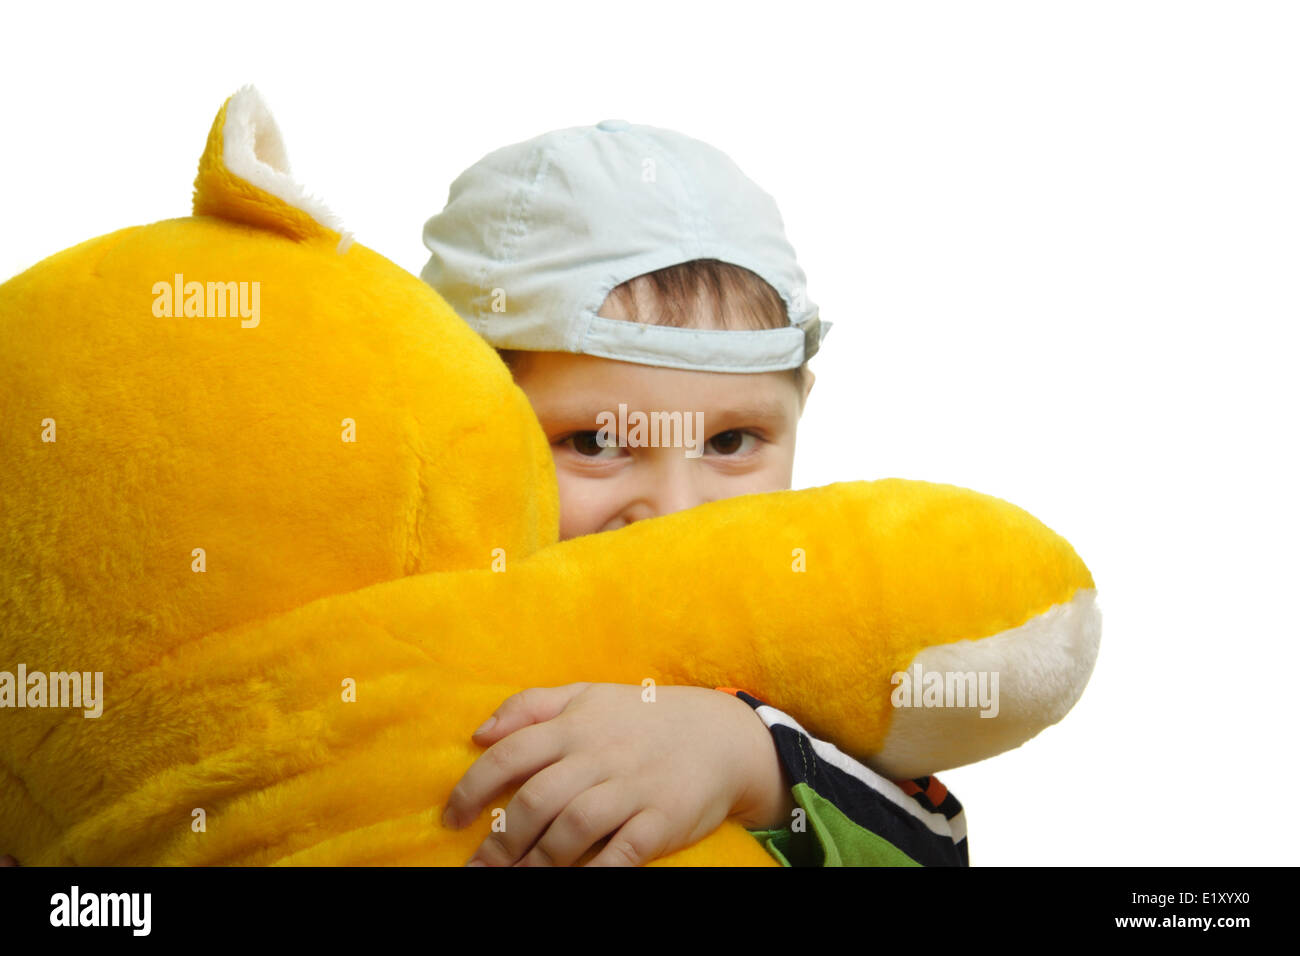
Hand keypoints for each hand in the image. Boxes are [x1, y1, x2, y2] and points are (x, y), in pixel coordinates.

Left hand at [441, 682, 792, 865]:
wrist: (722, 735)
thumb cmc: (642, 718)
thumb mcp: (586, 695)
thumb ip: (530, 705)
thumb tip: (479, 734)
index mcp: (575, 724)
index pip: (510, 754)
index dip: (473, 788)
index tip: (451, 819)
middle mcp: (600, 755)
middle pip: (535, 800)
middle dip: (499, 841)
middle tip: (478, 866)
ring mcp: (632, 789)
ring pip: (571, 830)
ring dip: (535, 863)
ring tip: (512, 880)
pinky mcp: (661, 820)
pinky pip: (619, 854)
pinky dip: (590, 873)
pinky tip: (569, 881)